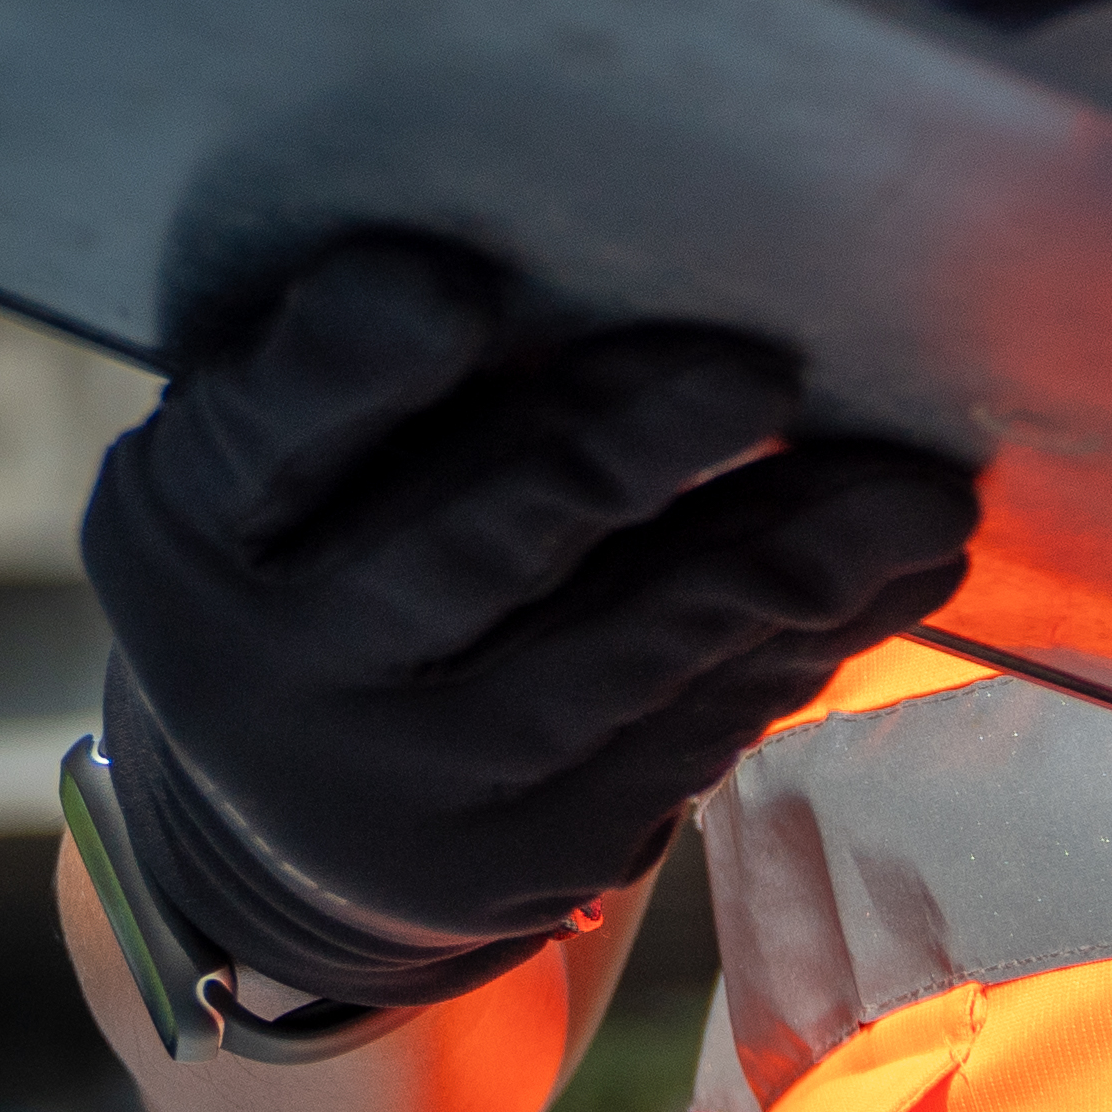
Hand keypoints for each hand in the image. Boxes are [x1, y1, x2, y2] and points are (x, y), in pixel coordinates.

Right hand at [75, 230, 976, 1016]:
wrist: (269, 833)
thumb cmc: (307, 550)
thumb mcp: (267, 465)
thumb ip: (376, 376)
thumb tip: (622, 252)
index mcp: (196, 516)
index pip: (271, 423)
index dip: (354, 360)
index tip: (451, 289)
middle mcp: (283, 663)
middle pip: (477, 539)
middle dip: (625, 447)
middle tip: (758, 367)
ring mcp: (412, 780)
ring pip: (623, 654)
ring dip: (784, 559)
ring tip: (915, 495)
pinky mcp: (530, 858)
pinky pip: (688, 735)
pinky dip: (798, 645)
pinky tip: (888, 573)